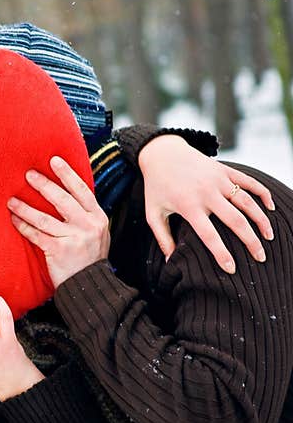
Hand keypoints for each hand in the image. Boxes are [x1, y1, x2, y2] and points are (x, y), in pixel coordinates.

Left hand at [8, 156, 109, 287]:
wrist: (91, 285)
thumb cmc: (89, 258)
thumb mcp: (96, 233)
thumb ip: (84, 215)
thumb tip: (65, 193)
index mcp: (97, 217)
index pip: (81, 190)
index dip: (67, 174)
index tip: (54, 160)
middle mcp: (87, 225)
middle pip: (62, 199)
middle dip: (43, 184)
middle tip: (28, 174)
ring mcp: (74, 238)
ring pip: (44, 217)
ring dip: (25, 207)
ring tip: (11, 200)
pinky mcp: (59, 251)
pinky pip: (36, 235)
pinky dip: (23, 226)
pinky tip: (14, 219)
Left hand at [139, 134, 274, 273]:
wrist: (161, 153)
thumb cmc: (156, 187)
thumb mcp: (152, 213)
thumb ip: (162, 237)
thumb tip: (170, 261)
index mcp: (188, 206)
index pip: (209, 235)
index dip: (221, 253)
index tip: (232, 269)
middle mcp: (206, 193)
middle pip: (235, 221)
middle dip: (250, 242)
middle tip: (260, 258)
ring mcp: (218, 180)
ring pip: (247, 202)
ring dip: (262, 220)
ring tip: (269, 237)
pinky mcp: (225, 170)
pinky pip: (249, 182)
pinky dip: (263, 194)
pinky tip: (270, 208)